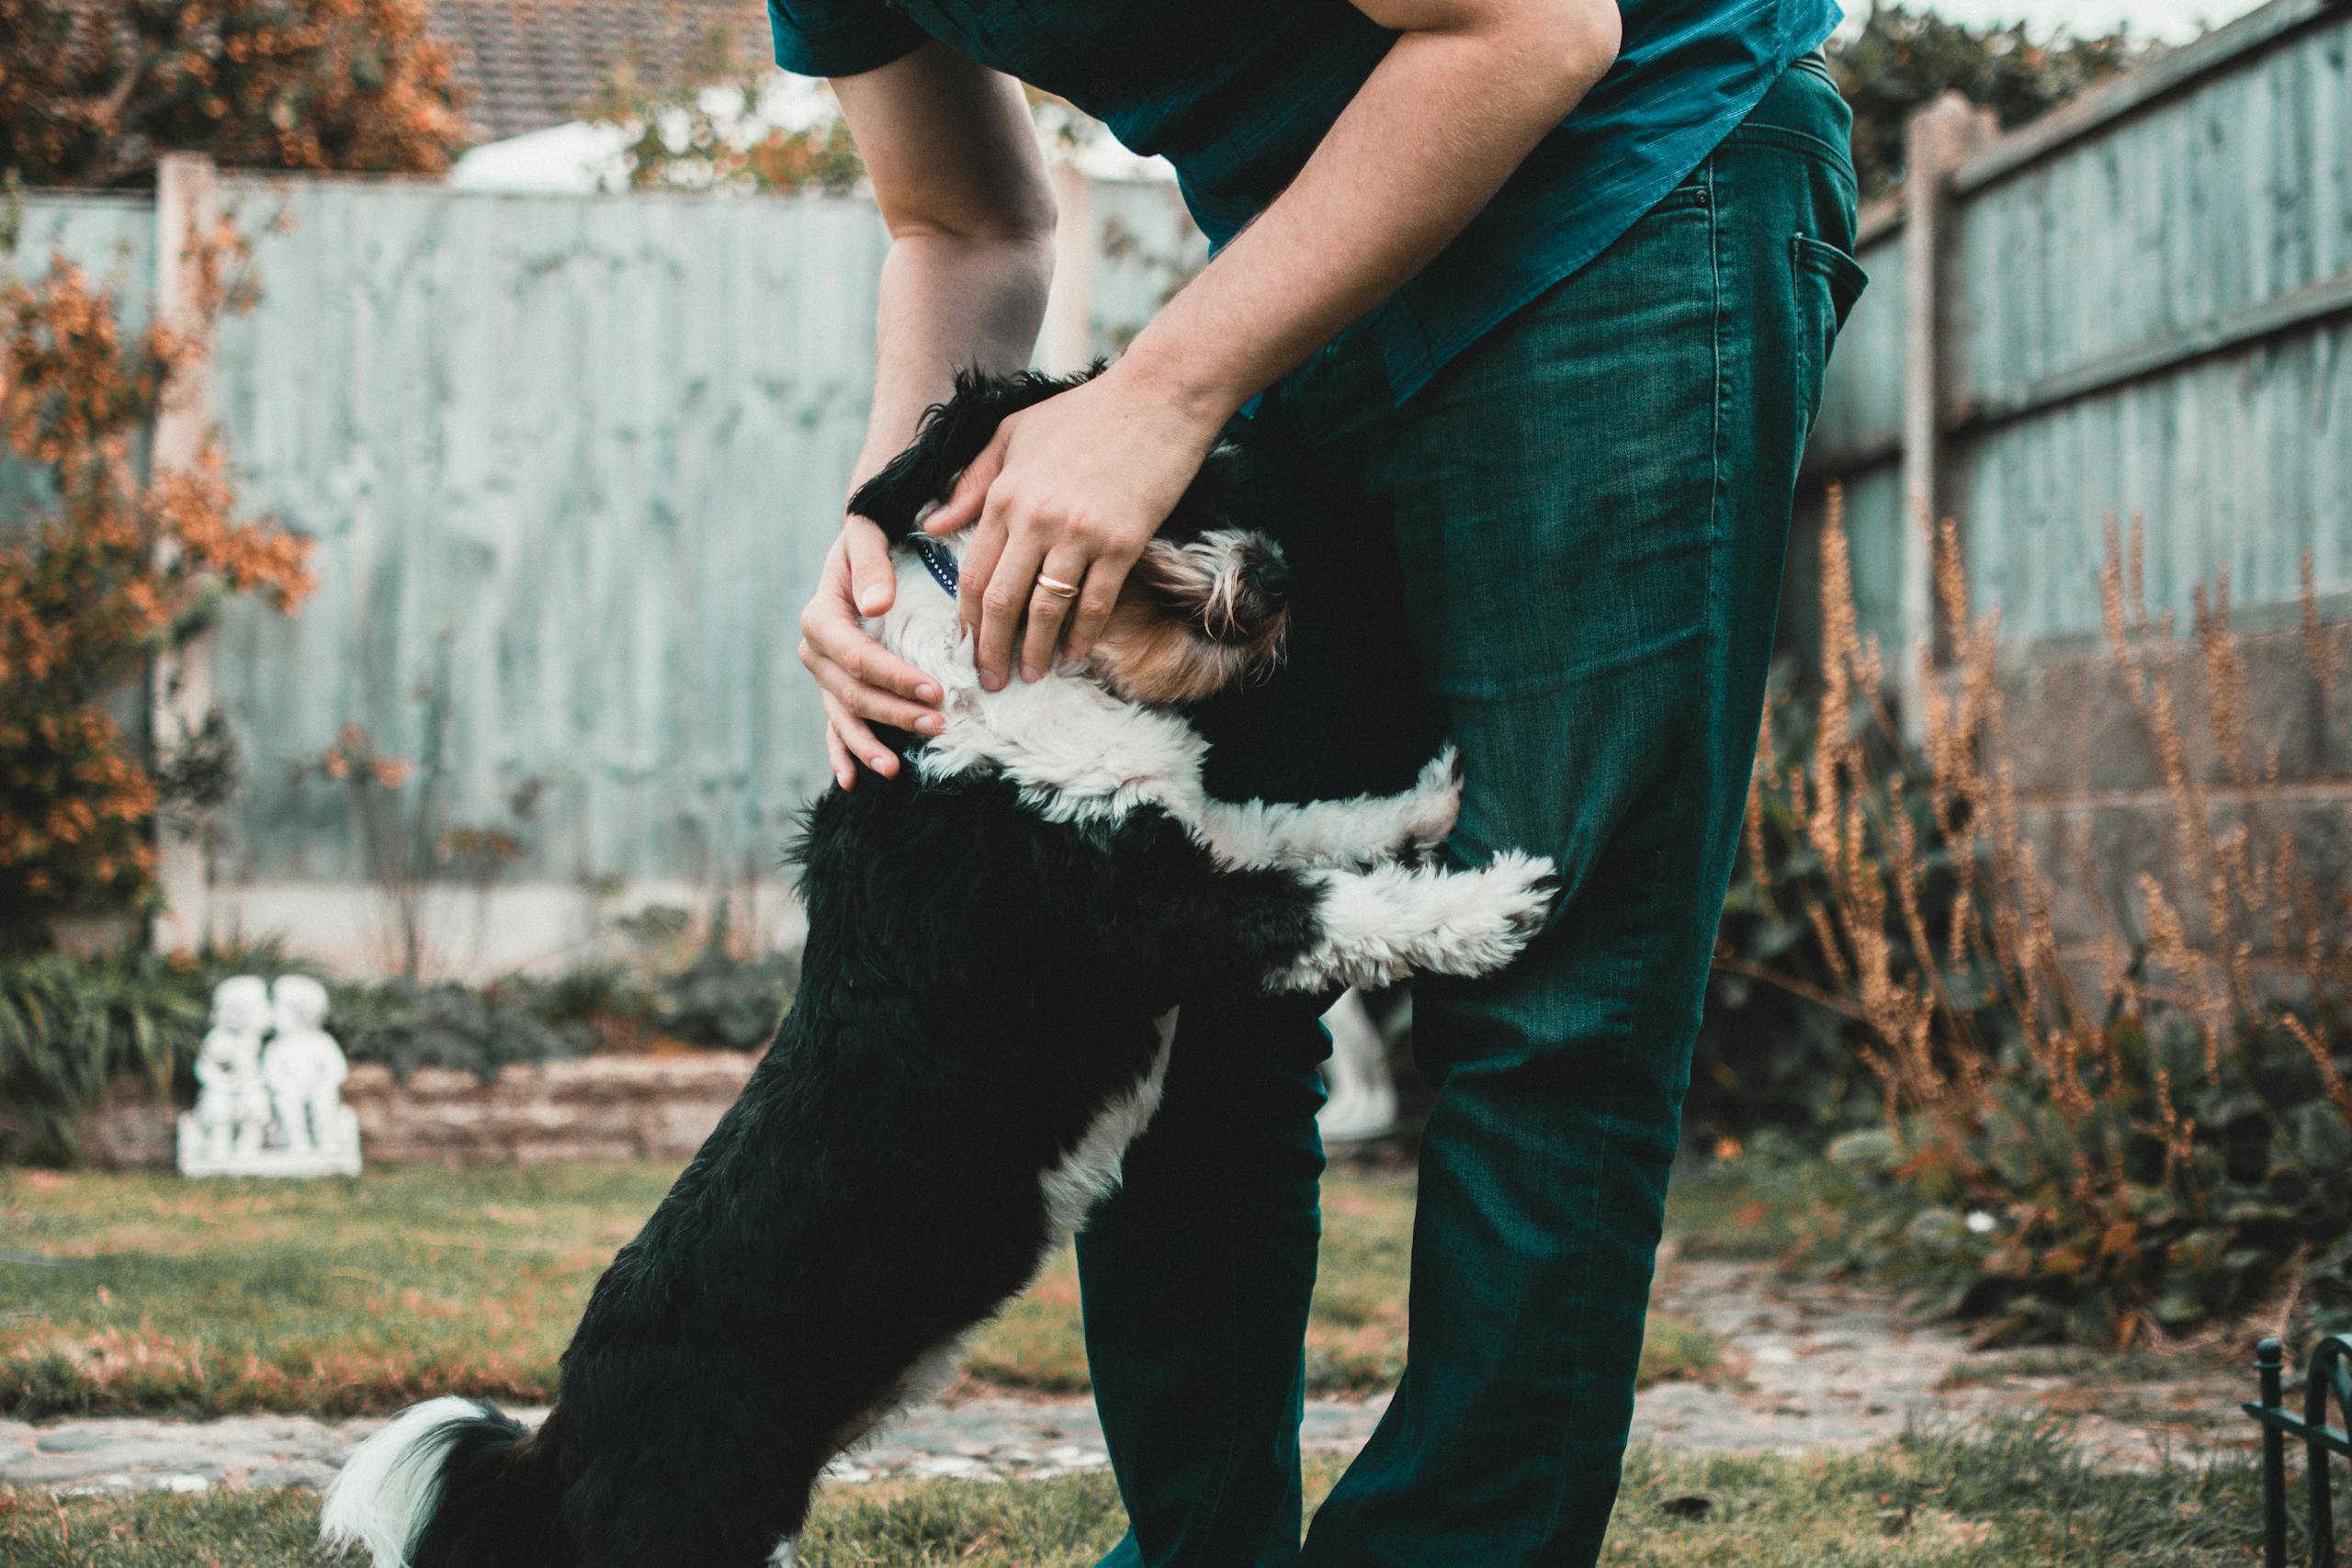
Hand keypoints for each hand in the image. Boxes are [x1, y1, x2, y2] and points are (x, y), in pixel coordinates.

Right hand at [797, 514, 944, 787]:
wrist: (864, 541)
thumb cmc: (872, 534)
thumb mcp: (868, 535)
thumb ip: (872, 565)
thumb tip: (877, 605)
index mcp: (821, 616)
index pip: (857, 657)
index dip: (894, 678)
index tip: (935, 690)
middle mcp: (816, 651)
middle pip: (853, 692)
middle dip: (893, 713)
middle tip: (937, 724)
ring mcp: (824, 673)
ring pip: (843, 716)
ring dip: (868, 744)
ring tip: (894, 769)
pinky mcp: (836, 686)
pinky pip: (835, 725)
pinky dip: (841, 753)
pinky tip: (852, 781)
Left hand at [923, 366, 1226, 688]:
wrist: (1158, 398)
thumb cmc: (1085, 412)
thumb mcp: (1013, 433)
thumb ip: (972, 482)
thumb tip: (933, 526)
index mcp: (1005, 494)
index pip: (975, 572)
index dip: (968, 619)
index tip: (966, 647)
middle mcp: (1035, 518)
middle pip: (1002, 601)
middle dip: (992, 648)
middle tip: (990, 681)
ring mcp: (1080, 533)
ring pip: (1045, 609)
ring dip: (1035, 651)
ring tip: (1030, 675)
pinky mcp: (1122, 542)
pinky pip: (1095, 603)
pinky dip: (1082, 636)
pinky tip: (1074, 655)